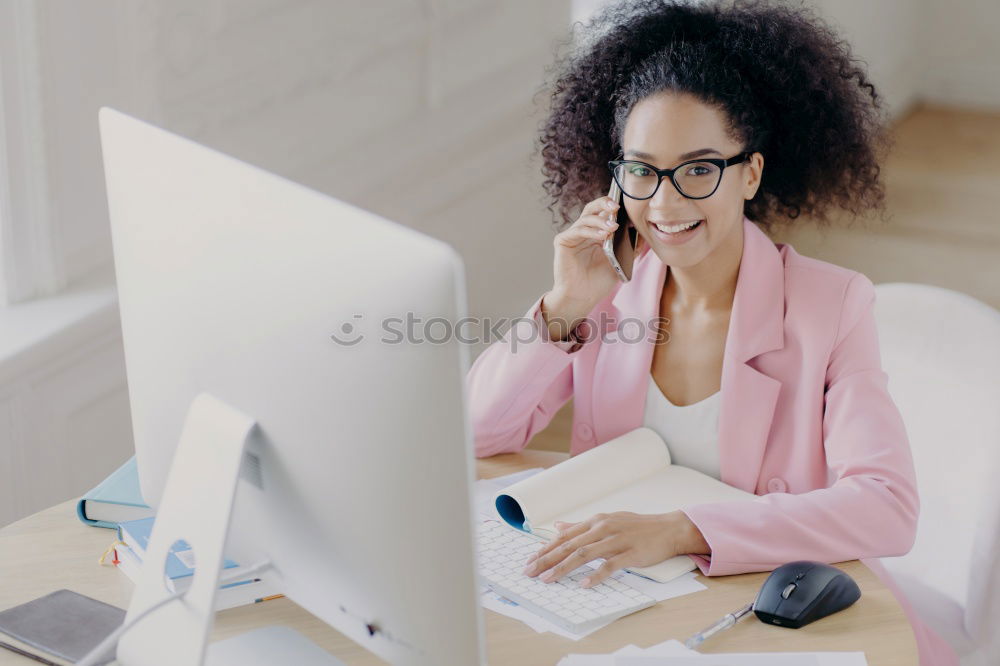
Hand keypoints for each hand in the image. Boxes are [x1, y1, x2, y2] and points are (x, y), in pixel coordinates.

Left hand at [522, 511, 709, 587]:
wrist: (668, 529)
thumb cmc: (636, 527)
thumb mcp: (607, 520)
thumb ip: (581, 526)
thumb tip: (558, 526)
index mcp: (595, 521)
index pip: (565, 536)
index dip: (546, 548)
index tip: (530, 560)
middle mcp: (603, 528)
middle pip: (569, 545)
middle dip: (547, 559)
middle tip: (530, 572)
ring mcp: (616, 540)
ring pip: (584, 554)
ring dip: (563, 567)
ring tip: (548, 579)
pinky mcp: (630, 554)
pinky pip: (609, 566)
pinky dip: (595, 575)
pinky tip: (583, 584)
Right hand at [541, 196, 623, 340]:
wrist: (582, 298)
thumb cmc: (598, 282)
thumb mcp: (620, 262)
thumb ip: (630, 247)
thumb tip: (643, 233)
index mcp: (597, 233)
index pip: (604, 212)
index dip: (614, 206)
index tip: (627, 206)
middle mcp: (584, 231)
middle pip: (592, 208)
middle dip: (604, 203)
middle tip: (617, 206)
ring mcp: (573, 235)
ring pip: (586, 218)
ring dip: (601, 220)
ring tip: (613, 226)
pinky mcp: (563, 241)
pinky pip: (577, 230)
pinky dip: (590, 230)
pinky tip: (602, 235)